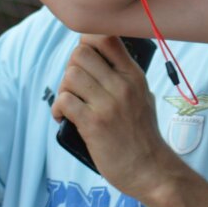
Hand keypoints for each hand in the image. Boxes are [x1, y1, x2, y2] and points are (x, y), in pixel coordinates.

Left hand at [51, 35, 172, 198]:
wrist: (149, 168)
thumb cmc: (143, 134)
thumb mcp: (143, 96)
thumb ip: (124, 77)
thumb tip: (100, 61)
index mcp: (134, 75)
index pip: (107, 38)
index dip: (87, 41)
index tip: (85, 59)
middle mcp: (122, 85)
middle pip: (81, 54)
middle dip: (71, 66)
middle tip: (75, 85)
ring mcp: (108, 104)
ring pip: (71, 75)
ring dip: (63, 88)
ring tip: (70, 102)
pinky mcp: (93, 124)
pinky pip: (64, 101)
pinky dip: (58, 108)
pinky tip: (63, 117)